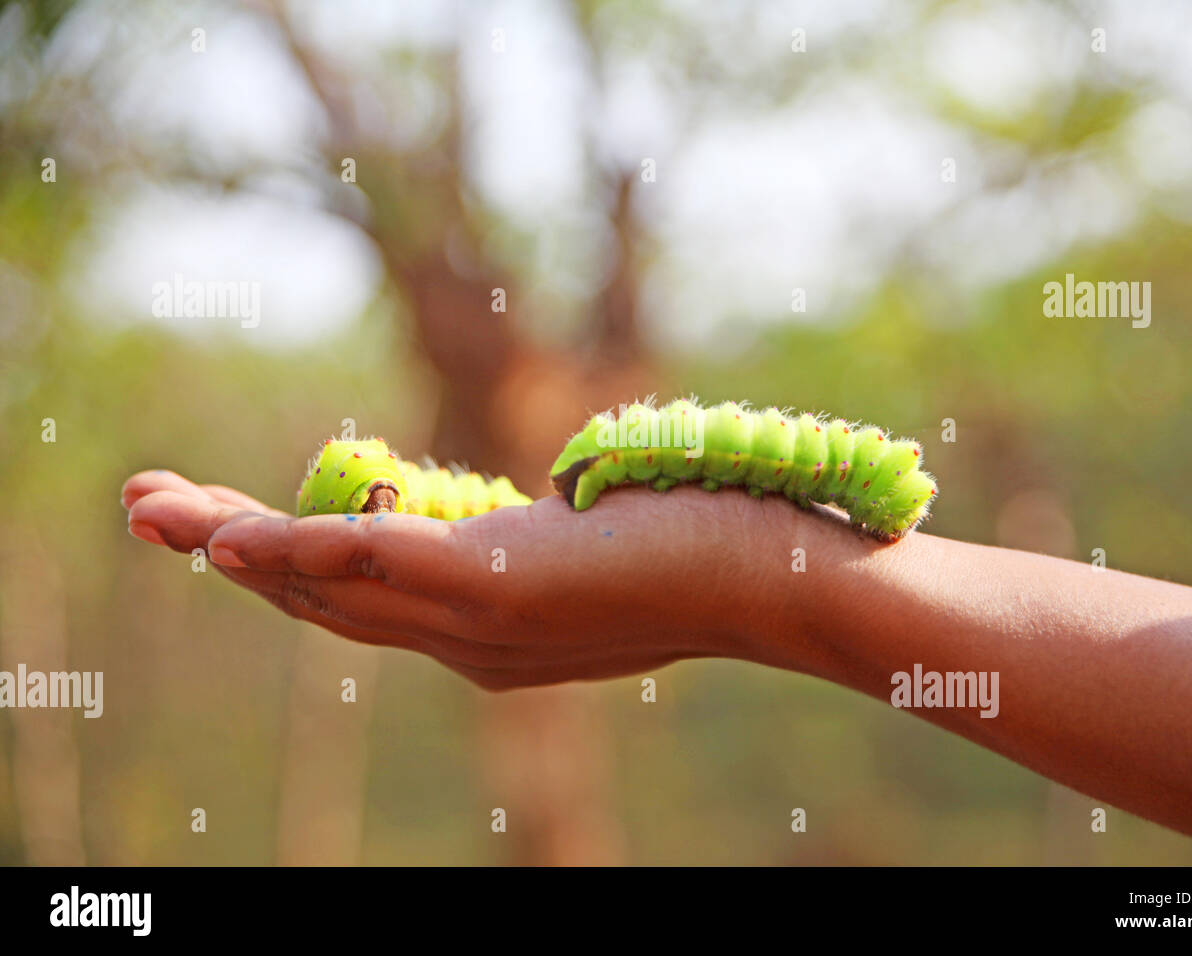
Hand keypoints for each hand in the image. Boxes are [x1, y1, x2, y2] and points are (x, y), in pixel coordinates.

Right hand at [120, 470, 807, 688]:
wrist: (779, 575)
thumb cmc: (704, 543)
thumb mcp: (604, 546)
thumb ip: (556, 538)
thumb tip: (553, 500)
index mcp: (485, 631)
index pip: (361, 602)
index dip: (280, 568)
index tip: (222, 526)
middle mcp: (469, 644)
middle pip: (323, 601)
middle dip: (229, 558)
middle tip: (147, 511)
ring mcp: (482, 623)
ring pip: (332, 588)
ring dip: (237, 550)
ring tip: (157, 512)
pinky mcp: (504, 589)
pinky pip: (385, 566)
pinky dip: (305, 548)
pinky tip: (242, 531)